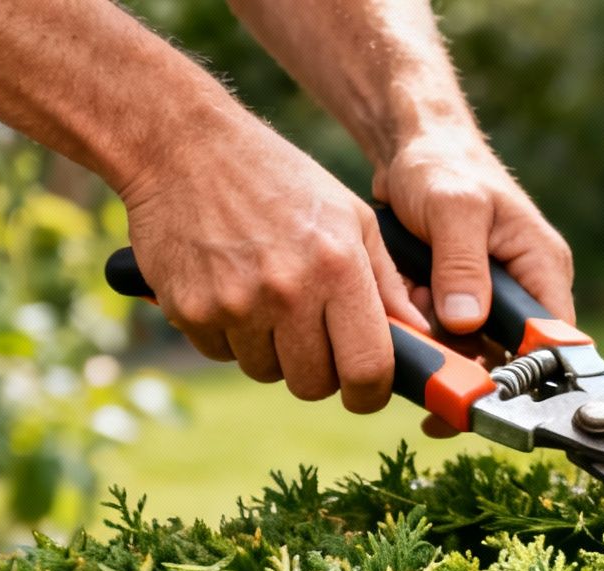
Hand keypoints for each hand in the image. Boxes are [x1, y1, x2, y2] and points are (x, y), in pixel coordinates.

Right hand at [120, 116, 426, 413]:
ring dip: (273, 352)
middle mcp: (289, 292)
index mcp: (339, 268)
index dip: (371, 393)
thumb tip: (420, 338)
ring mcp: (235, 303)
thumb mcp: (351, 217)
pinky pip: (221, 353)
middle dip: (321, 373)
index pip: (367, 368)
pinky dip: (230, 336)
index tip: (367, 391)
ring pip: (266, 372)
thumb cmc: (279, 179)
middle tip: (315, 340)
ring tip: (269, 301)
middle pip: (315, 384)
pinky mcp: (190, 308)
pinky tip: (231, 290)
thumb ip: (387, 283)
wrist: (183, 145)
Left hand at [372, 125, 574, 345]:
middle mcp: (526, 286)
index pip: (554, 335)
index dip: (527, 364)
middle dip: (464, 346)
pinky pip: (445, 330)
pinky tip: (406, 291)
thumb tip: (466, 322)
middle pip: (508, 349)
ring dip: (436, 332)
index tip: (484, 374)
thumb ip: (461, 265)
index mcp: (543, 265)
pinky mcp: (465, 298)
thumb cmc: (443, 165)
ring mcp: (495, 295)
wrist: (412, 147)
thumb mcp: (453, 209)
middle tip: (428, 323)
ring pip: (471, 345)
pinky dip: (421, 320)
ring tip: (413, 292)